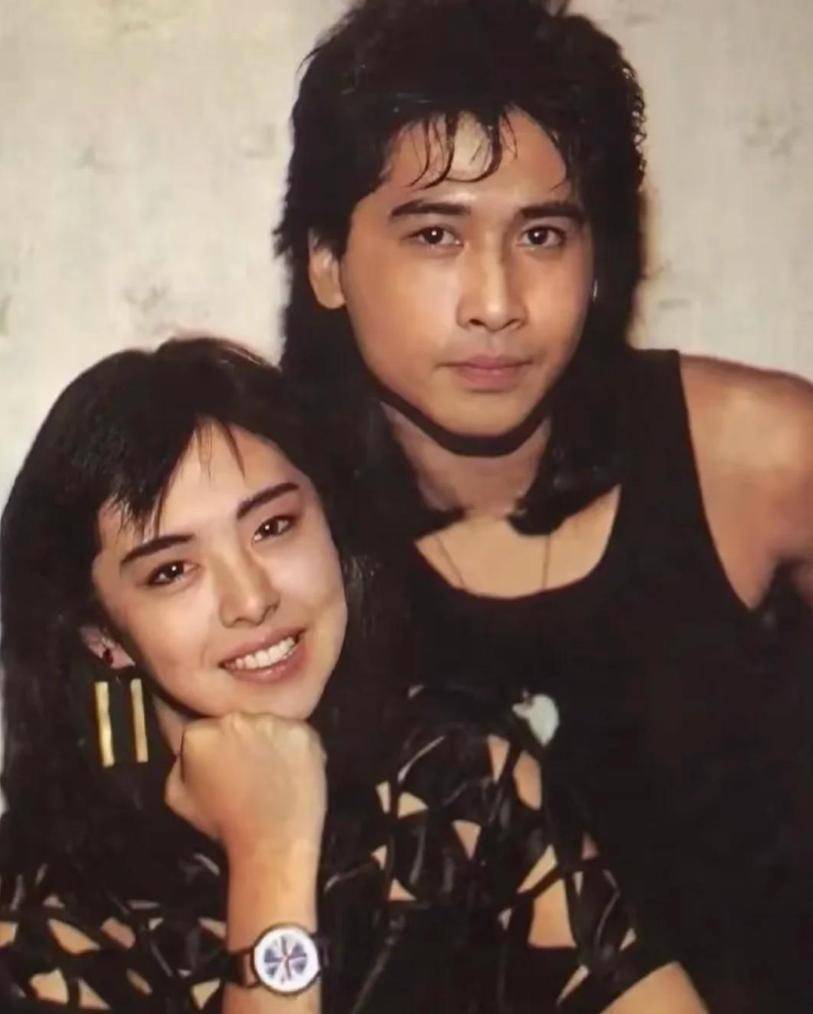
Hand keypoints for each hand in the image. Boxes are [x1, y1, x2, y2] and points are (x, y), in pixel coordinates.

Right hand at [164, 712, 326, 864]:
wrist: (271, 844)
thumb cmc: (223, 825)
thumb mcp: (179, 798)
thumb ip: (178, 764)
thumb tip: (186, 750)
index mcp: (199, 733)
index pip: (204, 727)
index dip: (215, 746)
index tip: (223, 763)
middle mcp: (235, 718)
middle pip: (238, 720)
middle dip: (241, 738)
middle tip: (250, 767)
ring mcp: (272, 722)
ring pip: (269, 723)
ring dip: (270, 741)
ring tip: (273, 771)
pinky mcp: (303, 731)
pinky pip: (297, 733)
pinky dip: (296, 748)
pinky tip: (293, 771)